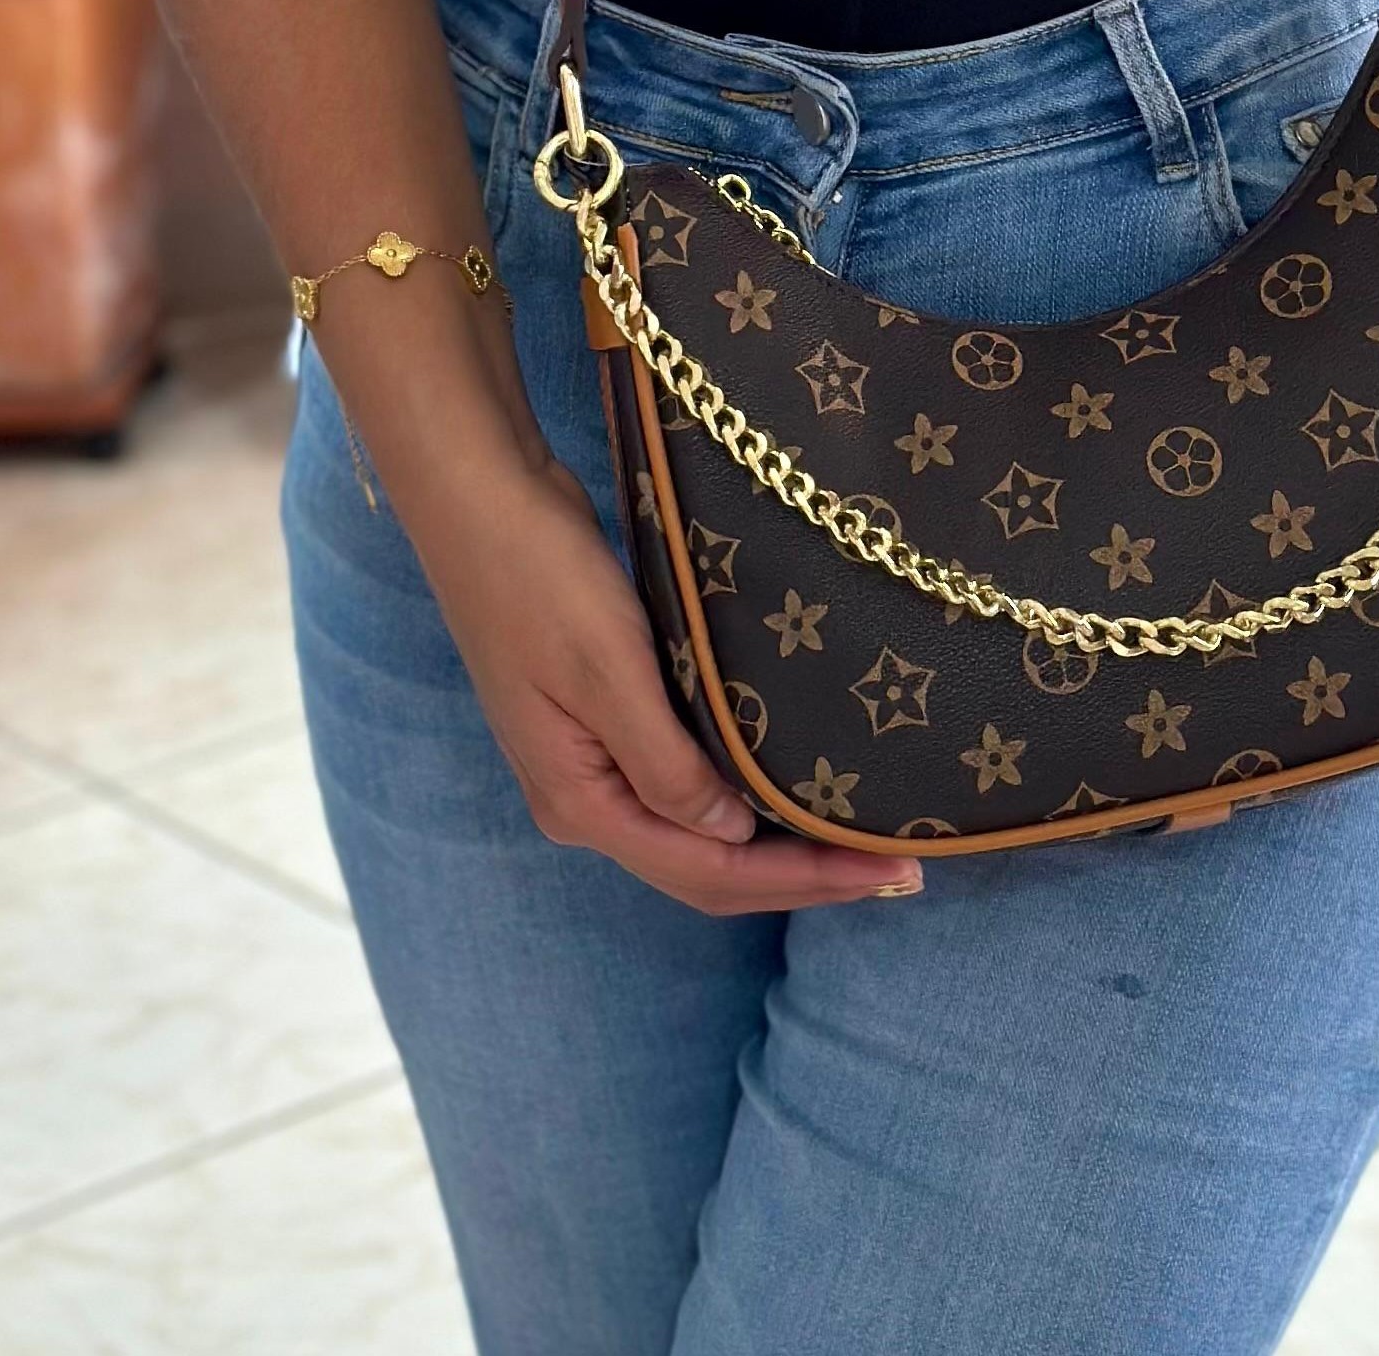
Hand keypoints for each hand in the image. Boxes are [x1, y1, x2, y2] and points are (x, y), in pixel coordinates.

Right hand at [410, 451, 923, 914]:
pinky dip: (744, 800)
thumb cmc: (539, 578)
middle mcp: (584, 797)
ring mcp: (589, 760)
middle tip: (897, 871)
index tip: (887, 873)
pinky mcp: (601, 718)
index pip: (711, 873)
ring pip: (698, 833)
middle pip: (708, 869)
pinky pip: (685, 784)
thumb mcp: (610, 672)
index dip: (803, 881)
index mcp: (581, 801)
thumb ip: (668, 765)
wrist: (480, 497)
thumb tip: (734, 835)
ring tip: (858, 842)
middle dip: (802, 875)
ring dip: (777, 845)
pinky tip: (787, 785)